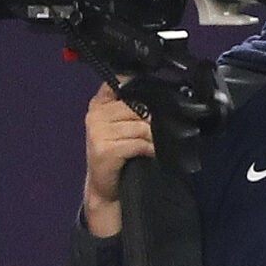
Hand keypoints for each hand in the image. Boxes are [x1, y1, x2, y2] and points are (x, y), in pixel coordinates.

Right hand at [83, 84, 154, 238]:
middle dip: (154, 119)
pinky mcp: (103, 149)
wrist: (107, 185)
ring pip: (142, 125)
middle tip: (154, 132)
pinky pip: (138, 143)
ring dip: (153, 137)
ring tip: (150, 144)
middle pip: (140, 106)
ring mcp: (97, 131)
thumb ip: (138, 103)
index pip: (125, 80)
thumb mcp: (127, 122)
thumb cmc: (120, 150)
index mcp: (101, 101)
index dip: (144, 85)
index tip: (155, 96)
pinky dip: (149, 149)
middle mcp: (96, 113)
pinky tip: (147, 153)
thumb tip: (169, 91)